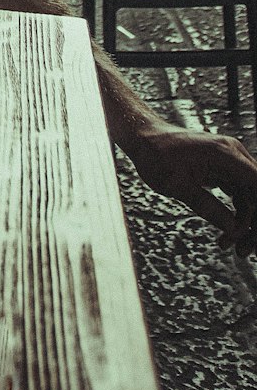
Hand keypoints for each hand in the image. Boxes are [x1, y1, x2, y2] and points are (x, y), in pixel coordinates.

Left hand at [127, 120, 256, 251]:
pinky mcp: (224, 170)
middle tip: (243, 251)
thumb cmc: (155, 157)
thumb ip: (207, 206)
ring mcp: (231, 162)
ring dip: (245, 223)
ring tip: (233, 248)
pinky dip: (237, 215)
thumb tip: (235, 230)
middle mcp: (234, 155)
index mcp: (226, 154)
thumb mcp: (177, 186)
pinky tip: (227, 235)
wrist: (143, 138)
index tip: (253, 235)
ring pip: (250, 197)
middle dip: (253, 224)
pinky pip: (239, 195)